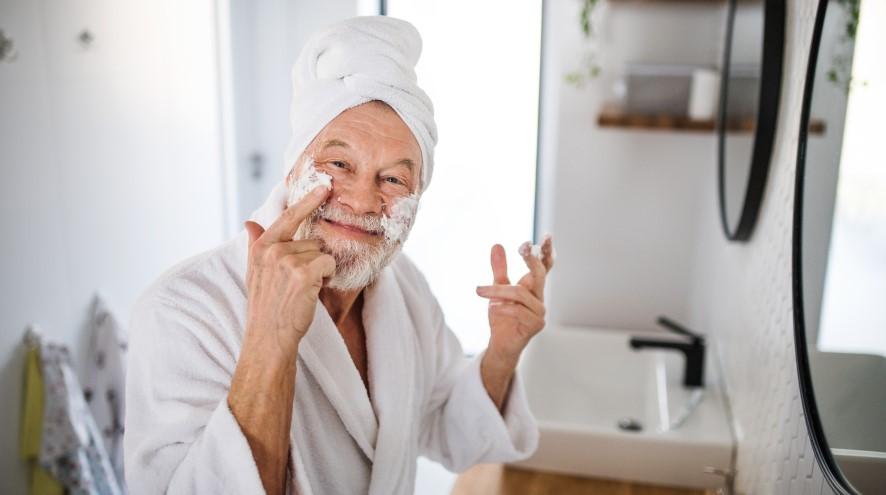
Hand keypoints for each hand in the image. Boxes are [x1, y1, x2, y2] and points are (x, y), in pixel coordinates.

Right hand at [242, 185, 335, 362]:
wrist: (268, 337)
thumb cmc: (266, 307)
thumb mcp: (255, 272)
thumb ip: (256, 245)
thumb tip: (250, 223)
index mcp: (261, 247)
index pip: (287, 216)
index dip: (307, 200)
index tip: (324, 186)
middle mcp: (272, 249)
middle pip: (311, 241)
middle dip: (312, 261)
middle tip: (296, 284)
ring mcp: (287, 260)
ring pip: (321, 253)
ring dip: (318, 272)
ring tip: (301, 290)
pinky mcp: (303, 273)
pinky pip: (328, 264)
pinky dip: (326, 278)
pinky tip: (310, 292)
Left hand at [476, 236, 554, 359]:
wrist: (501, 344)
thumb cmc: (503, 317)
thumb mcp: (497, 289)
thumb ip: (499, 269)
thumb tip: (497, 245)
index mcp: (533, 288)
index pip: (545, 266)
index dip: (547, 252)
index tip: (547, 236)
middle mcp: (539, 298)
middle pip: (539, 274)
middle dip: (531, 260)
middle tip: (521, 248)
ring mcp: (540, 312)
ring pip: (520, 293)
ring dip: (498, 291)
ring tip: (481, 291)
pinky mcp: (535, 324)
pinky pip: (518, 311)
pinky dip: (503, 308)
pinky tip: (493, 308)